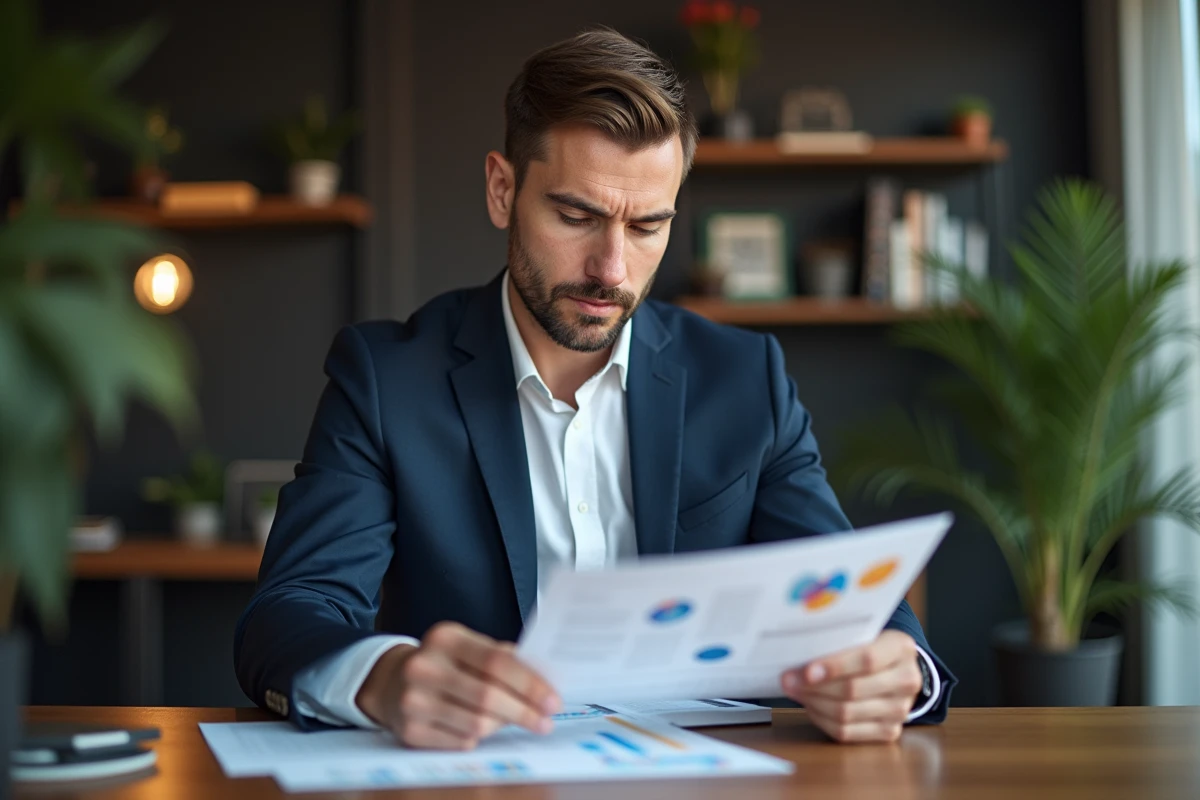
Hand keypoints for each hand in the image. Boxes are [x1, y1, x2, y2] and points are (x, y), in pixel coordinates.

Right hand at [356, 621, 561, 749]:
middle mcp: (424, 666)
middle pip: (488, 695)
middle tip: (545, 721)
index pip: (496, 661)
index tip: (553, 700)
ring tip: (514, 721)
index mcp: (445, 637)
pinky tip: (479, 728)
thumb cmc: (444, 663)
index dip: (529, 683)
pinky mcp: (409, 730)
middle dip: (524, 711)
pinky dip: (478, 738)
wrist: (391, 681)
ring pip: (476, 723)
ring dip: (503, 725)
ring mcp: (413, 700)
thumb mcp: (468, 648)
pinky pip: (460, 742)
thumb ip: (502, 658)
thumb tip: (545, 678)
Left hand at [781, 630, 922, 743]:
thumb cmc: (868, 646)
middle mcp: (908, 680)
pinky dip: (822, 719)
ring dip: (814, 703)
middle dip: (815, 687)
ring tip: (796, 691)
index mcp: (902, 647)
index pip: (867, 659)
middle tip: (788, 680)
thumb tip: (797, 652)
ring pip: (846, 713)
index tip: (806, 671)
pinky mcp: (889, 731)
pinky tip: (811, 706)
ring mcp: (901, 709)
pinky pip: (846, 732)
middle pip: (853, 689)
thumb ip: (838, 640)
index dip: (834, 666)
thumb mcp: (861, 634)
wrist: (893, 667)